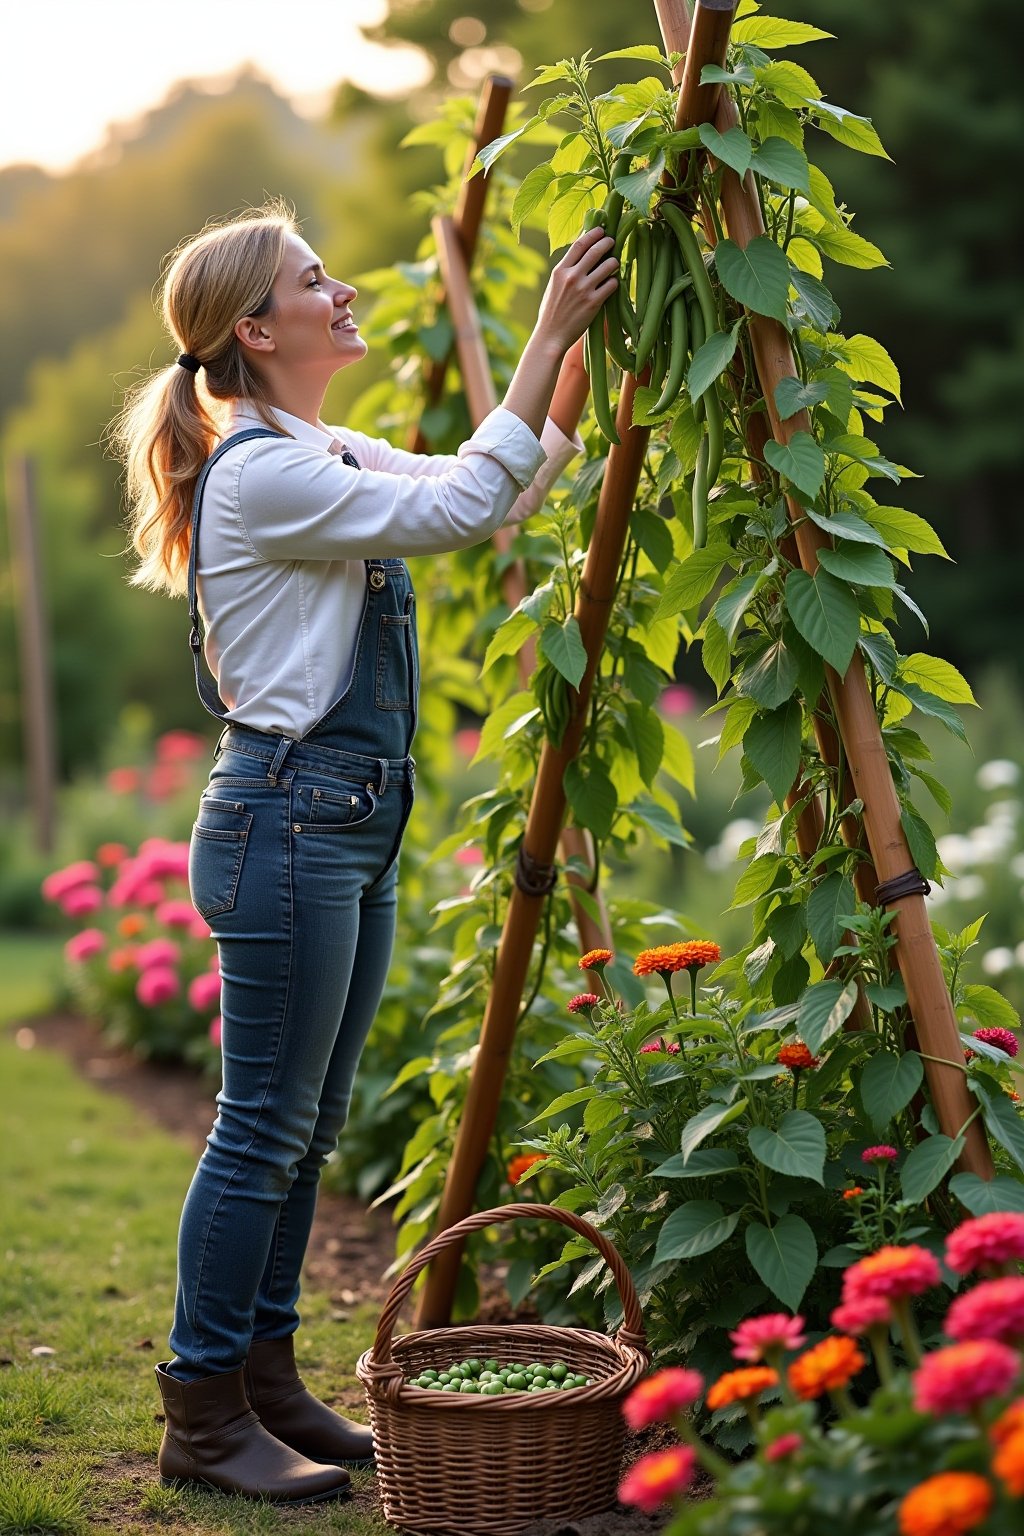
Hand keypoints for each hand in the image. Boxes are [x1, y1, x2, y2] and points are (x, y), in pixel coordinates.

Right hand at [532, 227, 618, 356]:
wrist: (551, 336)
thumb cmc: (551, 312)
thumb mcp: (553, 286)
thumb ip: (565, 271)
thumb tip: (580, 256)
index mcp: (559, 271)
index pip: (579, 245)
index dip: (592, 234)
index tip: (601, 229)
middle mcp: (572, 277)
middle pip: (595, 251)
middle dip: (607, 242)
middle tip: (612, 241)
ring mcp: (583, 290)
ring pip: (607, 266)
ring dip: (614, 262)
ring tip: (614, 263)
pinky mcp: (593, 303)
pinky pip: (611, 285)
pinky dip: (614, 282)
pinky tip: (613, 283)